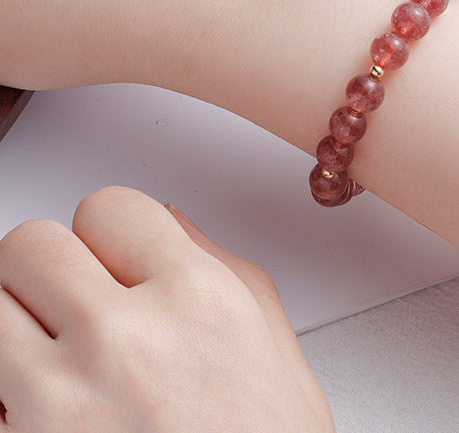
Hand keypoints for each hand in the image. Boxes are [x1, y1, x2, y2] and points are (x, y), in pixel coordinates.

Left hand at [0, 186, 334, 432]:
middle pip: (30, 244)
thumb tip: (167, 223)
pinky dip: (10, 394)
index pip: (109, 207)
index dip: (110, 231)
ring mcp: (61, 407)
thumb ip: (219, 264)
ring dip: (14, 325)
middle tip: (71, 299)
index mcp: (198, 298)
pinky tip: (52, 413)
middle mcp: (127, 340)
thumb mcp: (271, 342)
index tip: (114, 256)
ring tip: (52, 354)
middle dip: (49, 268)